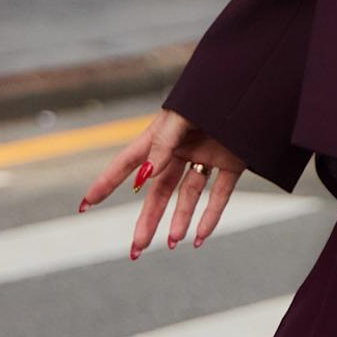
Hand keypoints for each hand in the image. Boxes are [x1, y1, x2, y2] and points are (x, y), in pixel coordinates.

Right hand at [77, 109, 246, 257]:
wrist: (250, 87)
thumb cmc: (207, 95)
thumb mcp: (179, 117)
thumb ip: (162, 146)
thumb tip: (145, 179)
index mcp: (159, 136)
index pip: (126, 165)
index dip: (106, 184)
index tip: (86, 204)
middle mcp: (178, 151)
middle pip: (158, 193)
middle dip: (147, 221)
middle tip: (136, 249)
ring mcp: (204, 158)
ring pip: (187, 198)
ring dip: (179, 221)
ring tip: (172, 244)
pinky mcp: (231, 164)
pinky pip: (219, 196)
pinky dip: (211, 217)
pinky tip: (201, 237)